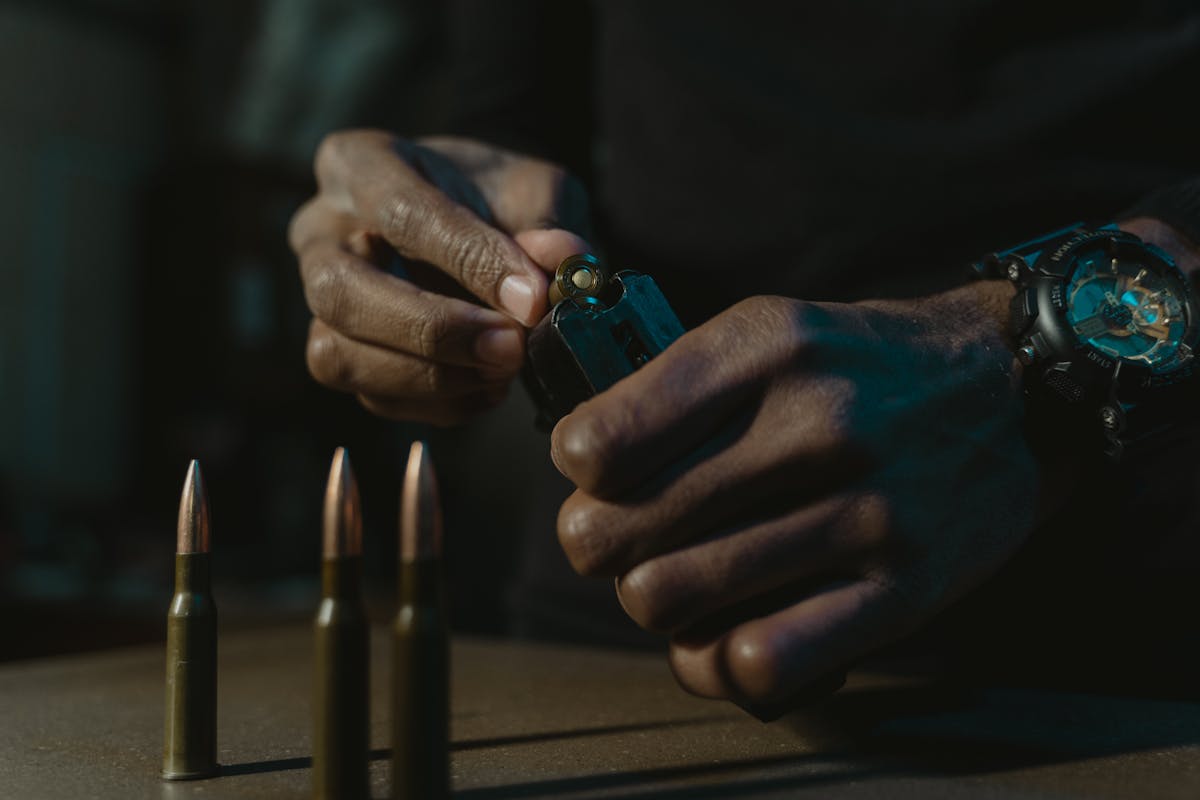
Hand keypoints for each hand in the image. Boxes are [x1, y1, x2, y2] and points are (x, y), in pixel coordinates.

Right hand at [289, 130, 589, 424]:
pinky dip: (440, 404)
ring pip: (338, 356)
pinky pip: (373, 397)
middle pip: (339, 291)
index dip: (468, 260)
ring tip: (504, 370)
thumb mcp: (534, 189)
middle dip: (430, 330)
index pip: (399, 212)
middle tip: (509, 347)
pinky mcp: (339, 356)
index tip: (531, 298)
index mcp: (359, 164)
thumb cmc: (497, 198)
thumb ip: (547, 223)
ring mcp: (321, 301)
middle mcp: (321, 232)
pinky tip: (490, 388)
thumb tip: (563, 261)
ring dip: (430, 378)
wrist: (485, 224)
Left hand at [550, 283, 1038, 711]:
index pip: (602, 442)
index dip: (578, 470)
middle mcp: (814, 424)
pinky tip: (726, 637)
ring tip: (673, 582)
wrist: (1012, 389)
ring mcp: (865, 510)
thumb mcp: (772, 330)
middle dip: (596, 544)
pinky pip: (766, 659)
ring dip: (652, 601)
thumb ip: (677, 383)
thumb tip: (579, 462)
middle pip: (618, 531)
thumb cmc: (862, 365)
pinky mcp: (906, 586)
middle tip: (620, 538)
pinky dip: (720, 663)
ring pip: (670, 598)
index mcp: (766, 347)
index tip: (598, 474)